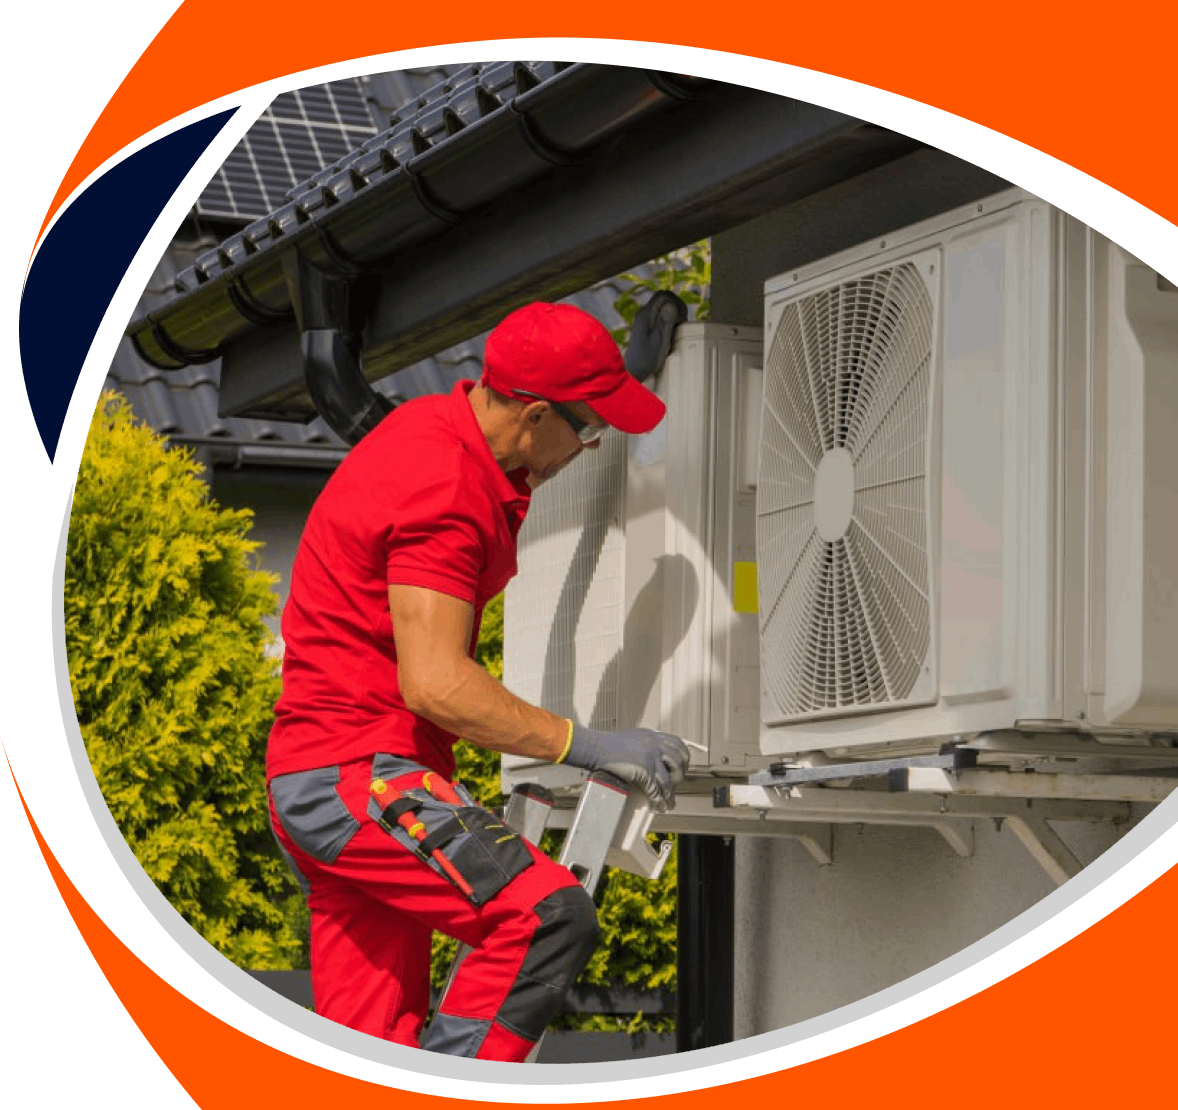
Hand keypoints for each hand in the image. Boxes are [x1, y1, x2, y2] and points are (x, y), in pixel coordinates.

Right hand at [560, 723, 690, 811]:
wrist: (597, 747)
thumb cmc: (609, 744)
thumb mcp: (633, 738)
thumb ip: (645, 744)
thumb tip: (653, 757)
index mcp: (653, 736)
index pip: (677, 743)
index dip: (683, 756)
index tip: (683, 766)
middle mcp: (655, 745)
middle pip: (678, 761)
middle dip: (680, 776)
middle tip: (676, 784)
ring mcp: (650, 758)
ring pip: (668, 780)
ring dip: (669, 794)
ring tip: (668, 802)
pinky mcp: (643, 771)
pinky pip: (655, 790)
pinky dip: (658, 801)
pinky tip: (658, 806)